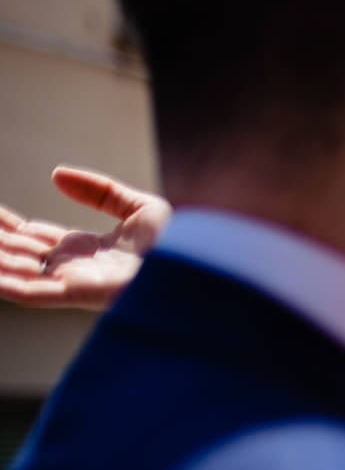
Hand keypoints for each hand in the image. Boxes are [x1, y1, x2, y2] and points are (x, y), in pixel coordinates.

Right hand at [0, 166, 169, 309]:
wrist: (200, 267)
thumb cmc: (181, 244)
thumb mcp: (138, 208)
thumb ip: (99, 191)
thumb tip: (55, 174)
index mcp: (86, 250)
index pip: (34, 237)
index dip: (8, 226)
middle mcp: (75, 268)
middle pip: (19, 253)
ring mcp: (74, 283)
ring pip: (17, 272)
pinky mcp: (79, 295)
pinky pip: (31, 294)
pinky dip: (6, 284)